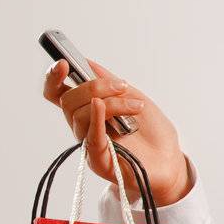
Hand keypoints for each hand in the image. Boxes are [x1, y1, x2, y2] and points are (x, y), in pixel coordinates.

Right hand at [40, 58, 191, 205]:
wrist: (170, 160)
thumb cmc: (151, 131)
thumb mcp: (132, 95)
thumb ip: (108, 81)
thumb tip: (86, 61)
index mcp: (86, 110)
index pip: (57, 93)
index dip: (53, 77)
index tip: (63, 62)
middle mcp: (83, 127)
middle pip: (68, 101)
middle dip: (95, 86)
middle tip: (123, 86)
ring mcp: (89, 144)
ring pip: (80, 115)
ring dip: (112, 103)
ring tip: (137, 106)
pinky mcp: (99, 161)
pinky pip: (90, 138)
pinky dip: (95, 119)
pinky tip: (101, 107)